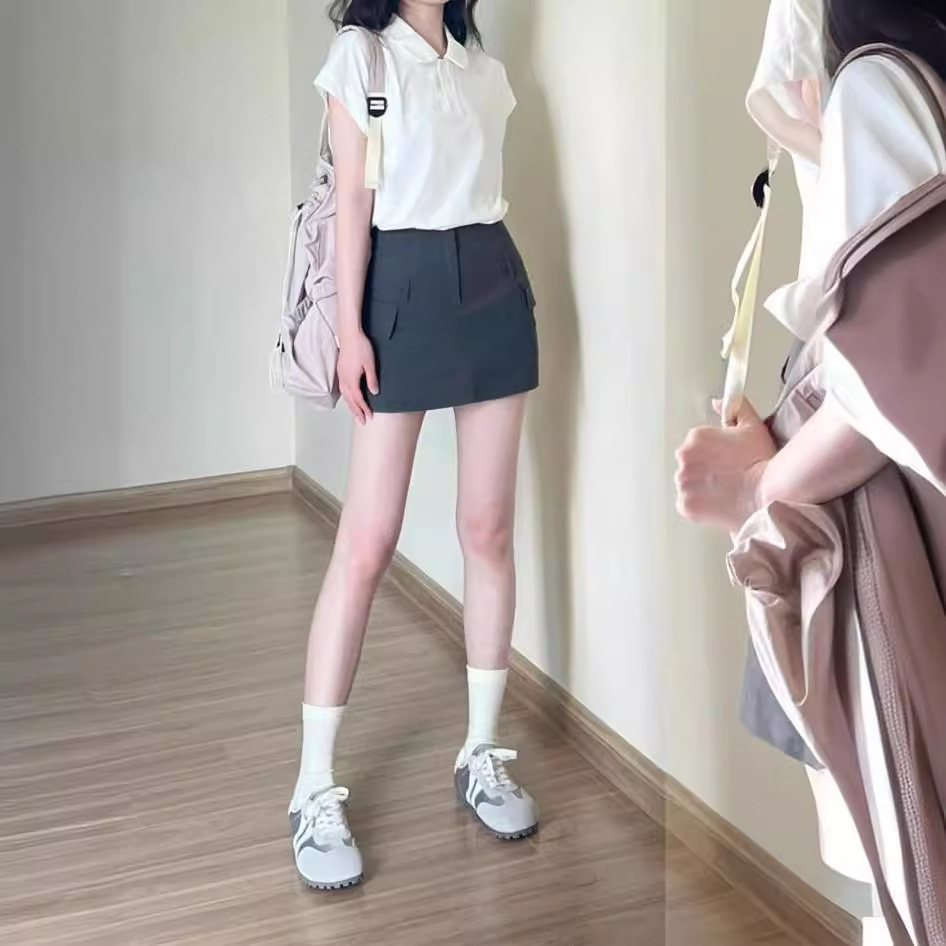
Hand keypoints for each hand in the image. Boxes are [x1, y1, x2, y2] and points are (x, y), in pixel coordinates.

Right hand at [337, 331, 378, 424]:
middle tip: (362, 421)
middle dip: (356, 411)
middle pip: (350, 400)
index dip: (364, 409)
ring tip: (355, 413)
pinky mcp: (340, 370)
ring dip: (350, 405)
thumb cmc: (360, 346)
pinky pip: (342, 388)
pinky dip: (346, 397)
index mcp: (351, 380)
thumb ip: (371, 379)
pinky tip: (348, 397)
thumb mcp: (370, 364)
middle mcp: (344, 379)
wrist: (349, 334)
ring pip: (345, 395)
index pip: (358, 399)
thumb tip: (374, 393)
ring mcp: (341, 375)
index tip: (369, 417)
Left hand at [675, 399, 776, 530]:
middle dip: (705, 469)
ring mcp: (683, 483)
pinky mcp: (686, 505)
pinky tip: (719, 502)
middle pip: (690, 463)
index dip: (714, 452)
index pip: (696, 444)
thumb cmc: (762, 462)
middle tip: (728, 476)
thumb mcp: (752, 426)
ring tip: (725, 490)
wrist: (769, 494)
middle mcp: (684, 458)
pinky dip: (699, 505)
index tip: (727, 460)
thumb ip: (735, 408)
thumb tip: (718, 402)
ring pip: (687, 484)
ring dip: (700, 486)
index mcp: (695, 437)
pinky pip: (687, 504)